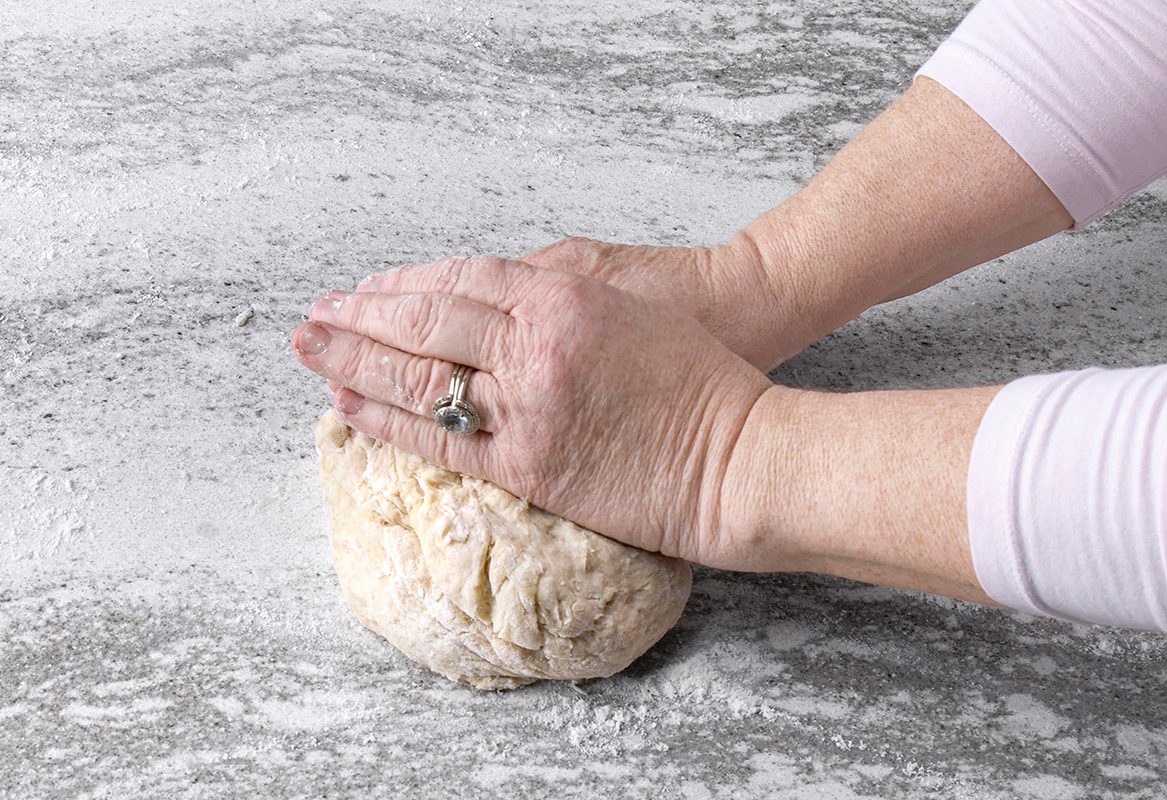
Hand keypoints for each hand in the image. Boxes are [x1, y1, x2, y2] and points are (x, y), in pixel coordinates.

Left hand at [292, 255, 771, 566]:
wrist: (742, 450)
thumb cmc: (702, 373)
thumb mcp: (628, 304)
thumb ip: (555, 294)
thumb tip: (489, 302)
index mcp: (563, 294)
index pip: (460, 279)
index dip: (407, 282)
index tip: (371, 287)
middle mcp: (533, 342)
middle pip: (426, 320)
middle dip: (364, 315)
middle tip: (318, 314)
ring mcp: (527, 405)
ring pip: (420, 375)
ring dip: (357, 360)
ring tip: (311, 349)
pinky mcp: (527, 465)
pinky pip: (441, 437)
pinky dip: (388, 420)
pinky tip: (348, 405)